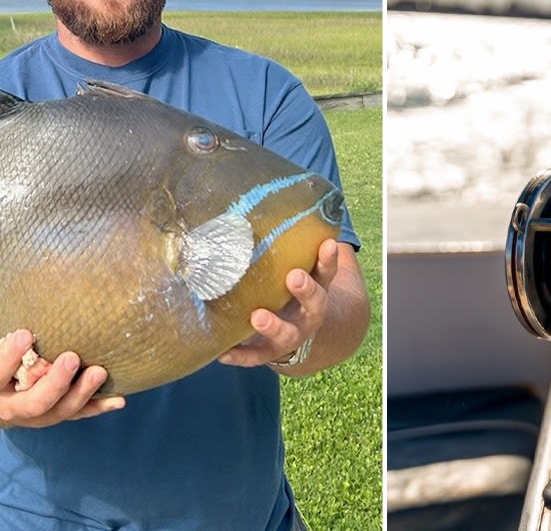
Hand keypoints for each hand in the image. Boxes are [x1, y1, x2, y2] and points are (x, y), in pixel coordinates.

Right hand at [0, 329, 124, 427]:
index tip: (24, 333)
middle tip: (71, 358)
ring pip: (61, 411)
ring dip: (82, 392)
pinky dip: (99, 406)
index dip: (8, 356)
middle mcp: (13, 407)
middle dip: (55, 382)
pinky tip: (118, 399)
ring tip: (99, 372)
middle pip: (35, 402)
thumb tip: (30, 292)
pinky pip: (80, 414)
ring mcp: (37, 416)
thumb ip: (8, 336)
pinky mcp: (57, 416)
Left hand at [218, 239, 337, 367]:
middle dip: (307, 291)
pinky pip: (254, 357)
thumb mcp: (298, 266)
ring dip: (274, 326)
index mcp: (317, 289)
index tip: (327, 244)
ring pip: (287, 335)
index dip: (328, 259)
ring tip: (258, 317)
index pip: (326, 272)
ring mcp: (290, 335)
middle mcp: (308, 314)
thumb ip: (289, 243)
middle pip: (315, 304)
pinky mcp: (268, 352)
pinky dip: (240, 355)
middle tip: (294, 277)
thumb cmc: (291, 289)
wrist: (299, 334)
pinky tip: (222, 353)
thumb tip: (264, 194)